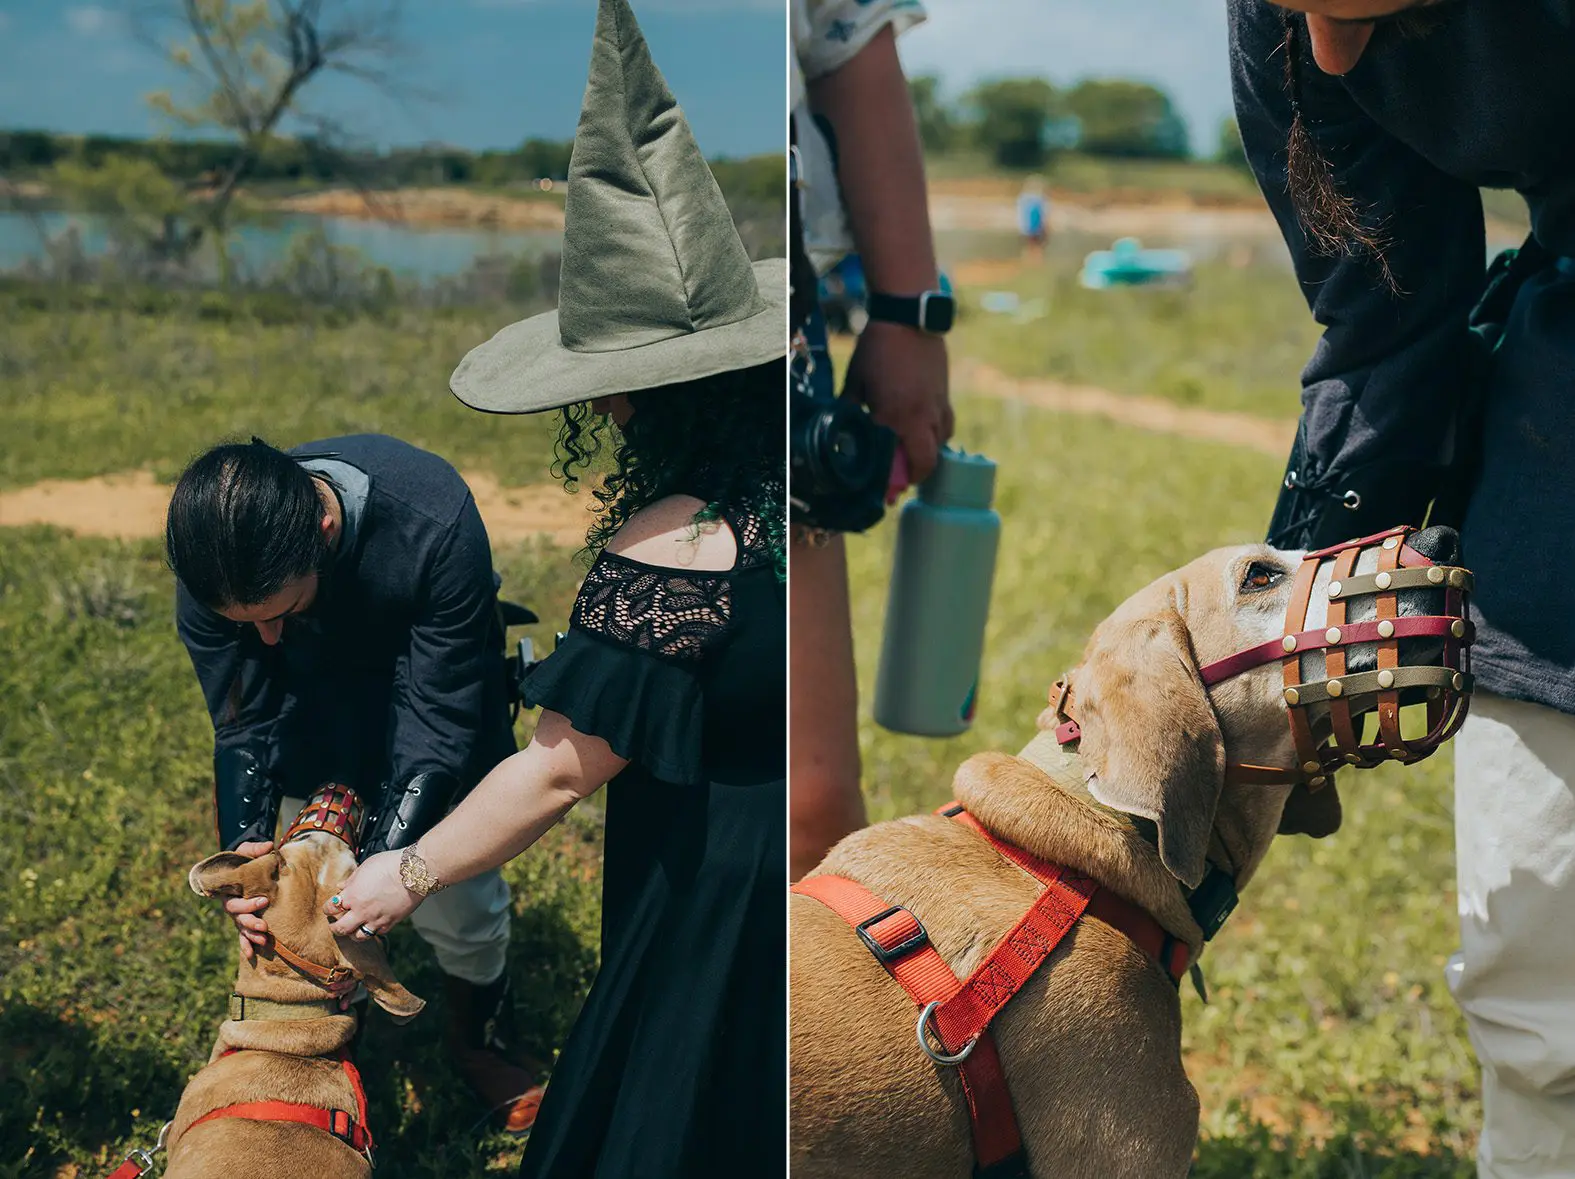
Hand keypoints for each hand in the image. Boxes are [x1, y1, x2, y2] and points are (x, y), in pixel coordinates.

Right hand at [224, 840, 273, 962]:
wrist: (243, 865)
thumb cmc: (244, 858)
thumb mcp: (247, 850)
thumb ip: (255, 848)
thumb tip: (268, 846)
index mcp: (229, 889)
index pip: (234, 901)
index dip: (248, 904)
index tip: (264, 901)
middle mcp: (230, 903)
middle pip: (237, 917)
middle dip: (250, 922)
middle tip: (264, 926)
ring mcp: (237, 913)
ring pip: (240, 928)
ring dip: (250, 935)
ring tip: (263, 941)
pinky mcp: (244, 919)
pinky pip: (242, 935)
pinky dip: (246, 945)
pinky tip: (251, 954)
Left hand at [325, 850, 422, 941]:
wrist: (414, 872)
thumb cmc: (389, 865)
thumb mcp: (365, 867)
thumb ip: (351, 880)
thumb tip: (341, 886)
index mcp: (352, 895)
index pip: (330, 908)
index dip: (327, 908)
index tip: (329, 907)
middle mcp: (361, 911)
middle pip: (340, 928)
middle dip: (335, 928)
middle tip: (335, 925)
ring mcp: (376, 919)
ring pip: (358, 936)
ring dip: (352, 933)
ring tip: (353, 929)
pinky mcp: (391, 923)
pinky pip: (378, 933)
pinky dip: (373, 930)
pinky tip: (373, 924)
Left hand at [843, 320, 952, 486]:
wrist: (909, 317)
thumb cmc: (876, 349)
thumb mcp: (855, 382)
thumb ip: (850, 411)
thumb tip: (841, 432)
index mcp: (894, 417)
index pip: (896, 462)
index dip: (892, 482)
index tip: (886, 494)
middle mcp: (920, 417)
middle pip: (926, 461)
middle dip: (914, 476)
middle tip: (899, 479)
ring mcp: (937, 407)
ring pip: (940, 445)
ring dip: (926, 456)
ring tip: (911, 457)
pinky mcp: (945, 396)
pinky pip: (946, 426)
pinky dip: (938, 437)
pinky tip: (925, 433)